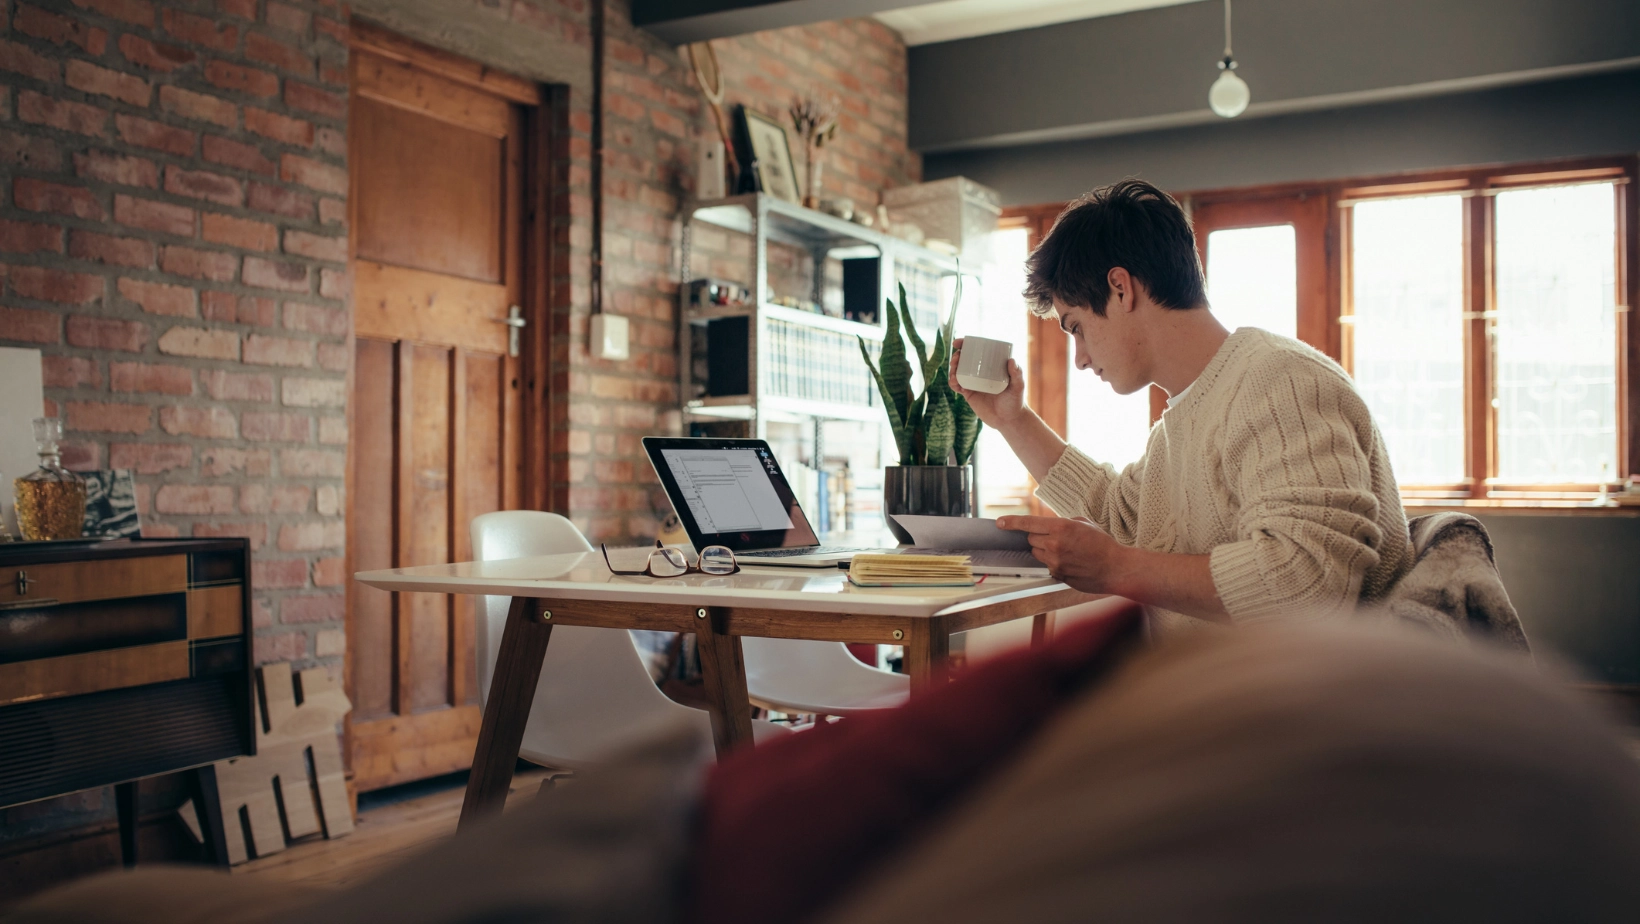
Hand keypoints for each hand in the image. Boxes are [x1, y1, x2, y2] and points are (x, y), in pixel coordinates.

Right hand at [950, 337, 1027, 430]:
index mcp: (991, 366)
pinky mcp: (969, 394)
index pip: (977, 352)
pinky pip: (957, 386)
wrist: (1008, 420)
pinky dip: (953, 382)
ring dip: (952, 368)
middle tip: (957, 357)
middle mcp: (981, 373)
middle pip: (964, 360)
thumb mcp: (1018, 386)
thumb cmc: (1015, 401)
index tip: (959, 342)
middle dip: (956, 356)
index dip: (965, 345)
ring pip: (958, 372)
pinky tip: (953, 381)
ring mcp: (974, 383)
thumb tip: (1011, 360)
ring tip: (954, 368)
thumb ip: (1017, 374)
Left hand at [996, 515, 1129, 595]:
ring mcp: (1055, 562)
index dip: (1011, 522)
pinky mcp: (1057, 575)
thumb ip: (1063, 522)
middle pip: (1030, 539)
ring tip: (1066, 551)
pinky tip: (1071, 562)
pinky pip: (1047, 566)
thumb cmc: (1103, 544)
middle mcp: (1054, 544)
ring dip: (1044, 550)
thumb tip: (1050, 525)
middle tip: (1055, 538)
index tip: (1000, 522)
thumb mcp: (1083, 523)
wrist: (1116, 568)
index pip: (1028, 523)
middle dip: (1038, 537)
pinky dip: (1053, 563)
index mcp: (1061, 527)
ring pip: (1036, 553)